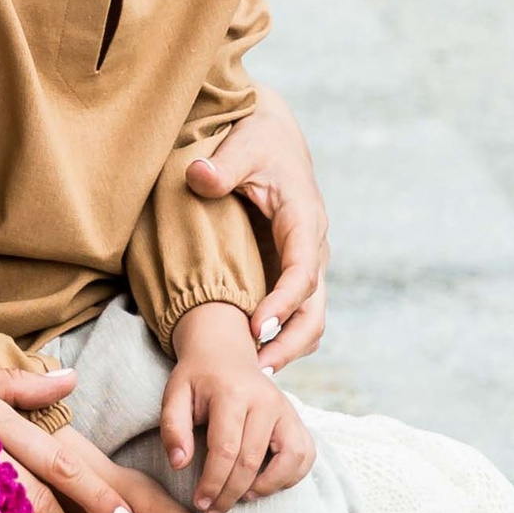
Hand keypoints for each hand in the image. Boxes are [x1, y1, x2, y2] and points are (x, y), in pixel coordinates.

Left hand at [160, 301, 316, 512]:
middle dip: (231, 493)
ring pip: (291, 459)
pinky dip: (290, 477)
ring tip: (241, 497)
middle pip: (253, 460)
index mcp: (232, 393)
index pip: (226, 449)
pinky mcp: (297, 419)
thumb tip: (179, 464)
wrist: (225, 353)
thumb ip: (172, 428)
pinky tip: (263, 484)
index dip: (213, 482)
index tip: (199, 502)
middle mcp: (265, 400)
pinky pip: (305, 455)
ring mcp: (286, 409)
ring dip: (267, 487)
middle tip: (213, 511)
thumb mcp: (174, 395)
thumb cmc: (197, 379)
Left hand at [186, 91, 328, 369]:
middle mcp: (312, 246)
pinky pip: (297, 314)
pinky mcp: (292, 270)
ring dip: (287, 349)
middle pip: (314, 308)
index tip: (257, 327)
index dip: (283, 302)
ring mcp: (305, 262)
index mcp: (304, 218)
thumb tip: (199, 176)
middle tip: (255, 372)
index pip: (302, 270)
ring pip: (310, 318)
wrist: (273, 135)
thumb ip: (222, 164)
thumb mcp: (242, 143)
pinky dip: (282, 339)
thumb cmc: (257, 139)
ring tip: (252, 377)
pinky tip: (252, 359)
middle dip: (288, 343)